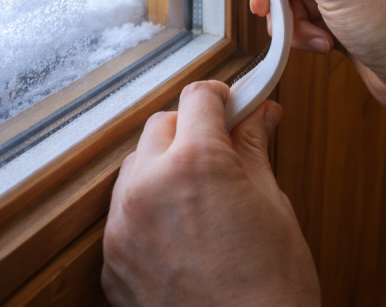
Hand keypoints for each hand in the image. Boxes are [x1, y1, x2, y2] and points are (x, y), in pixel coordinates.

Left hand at [102, 81, 319, 306]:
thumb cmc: (271, 288)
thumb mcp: (273, 205)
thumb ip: (254, 150)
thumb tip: (261, 114)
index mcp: (195, 164)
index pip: (199, 98)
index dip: (222, 98)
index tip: (234, 106)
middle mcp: (149, 186)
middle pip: (162, 126)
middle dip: (192, 133)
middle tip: (222, 155)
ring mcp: (123, 225)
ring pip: (137, 167)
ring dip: (164, 169)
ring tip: (200, 200)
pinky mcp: (111, 259)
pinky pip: (125, 213)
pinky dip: (148, 212)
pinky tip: (181, 235)